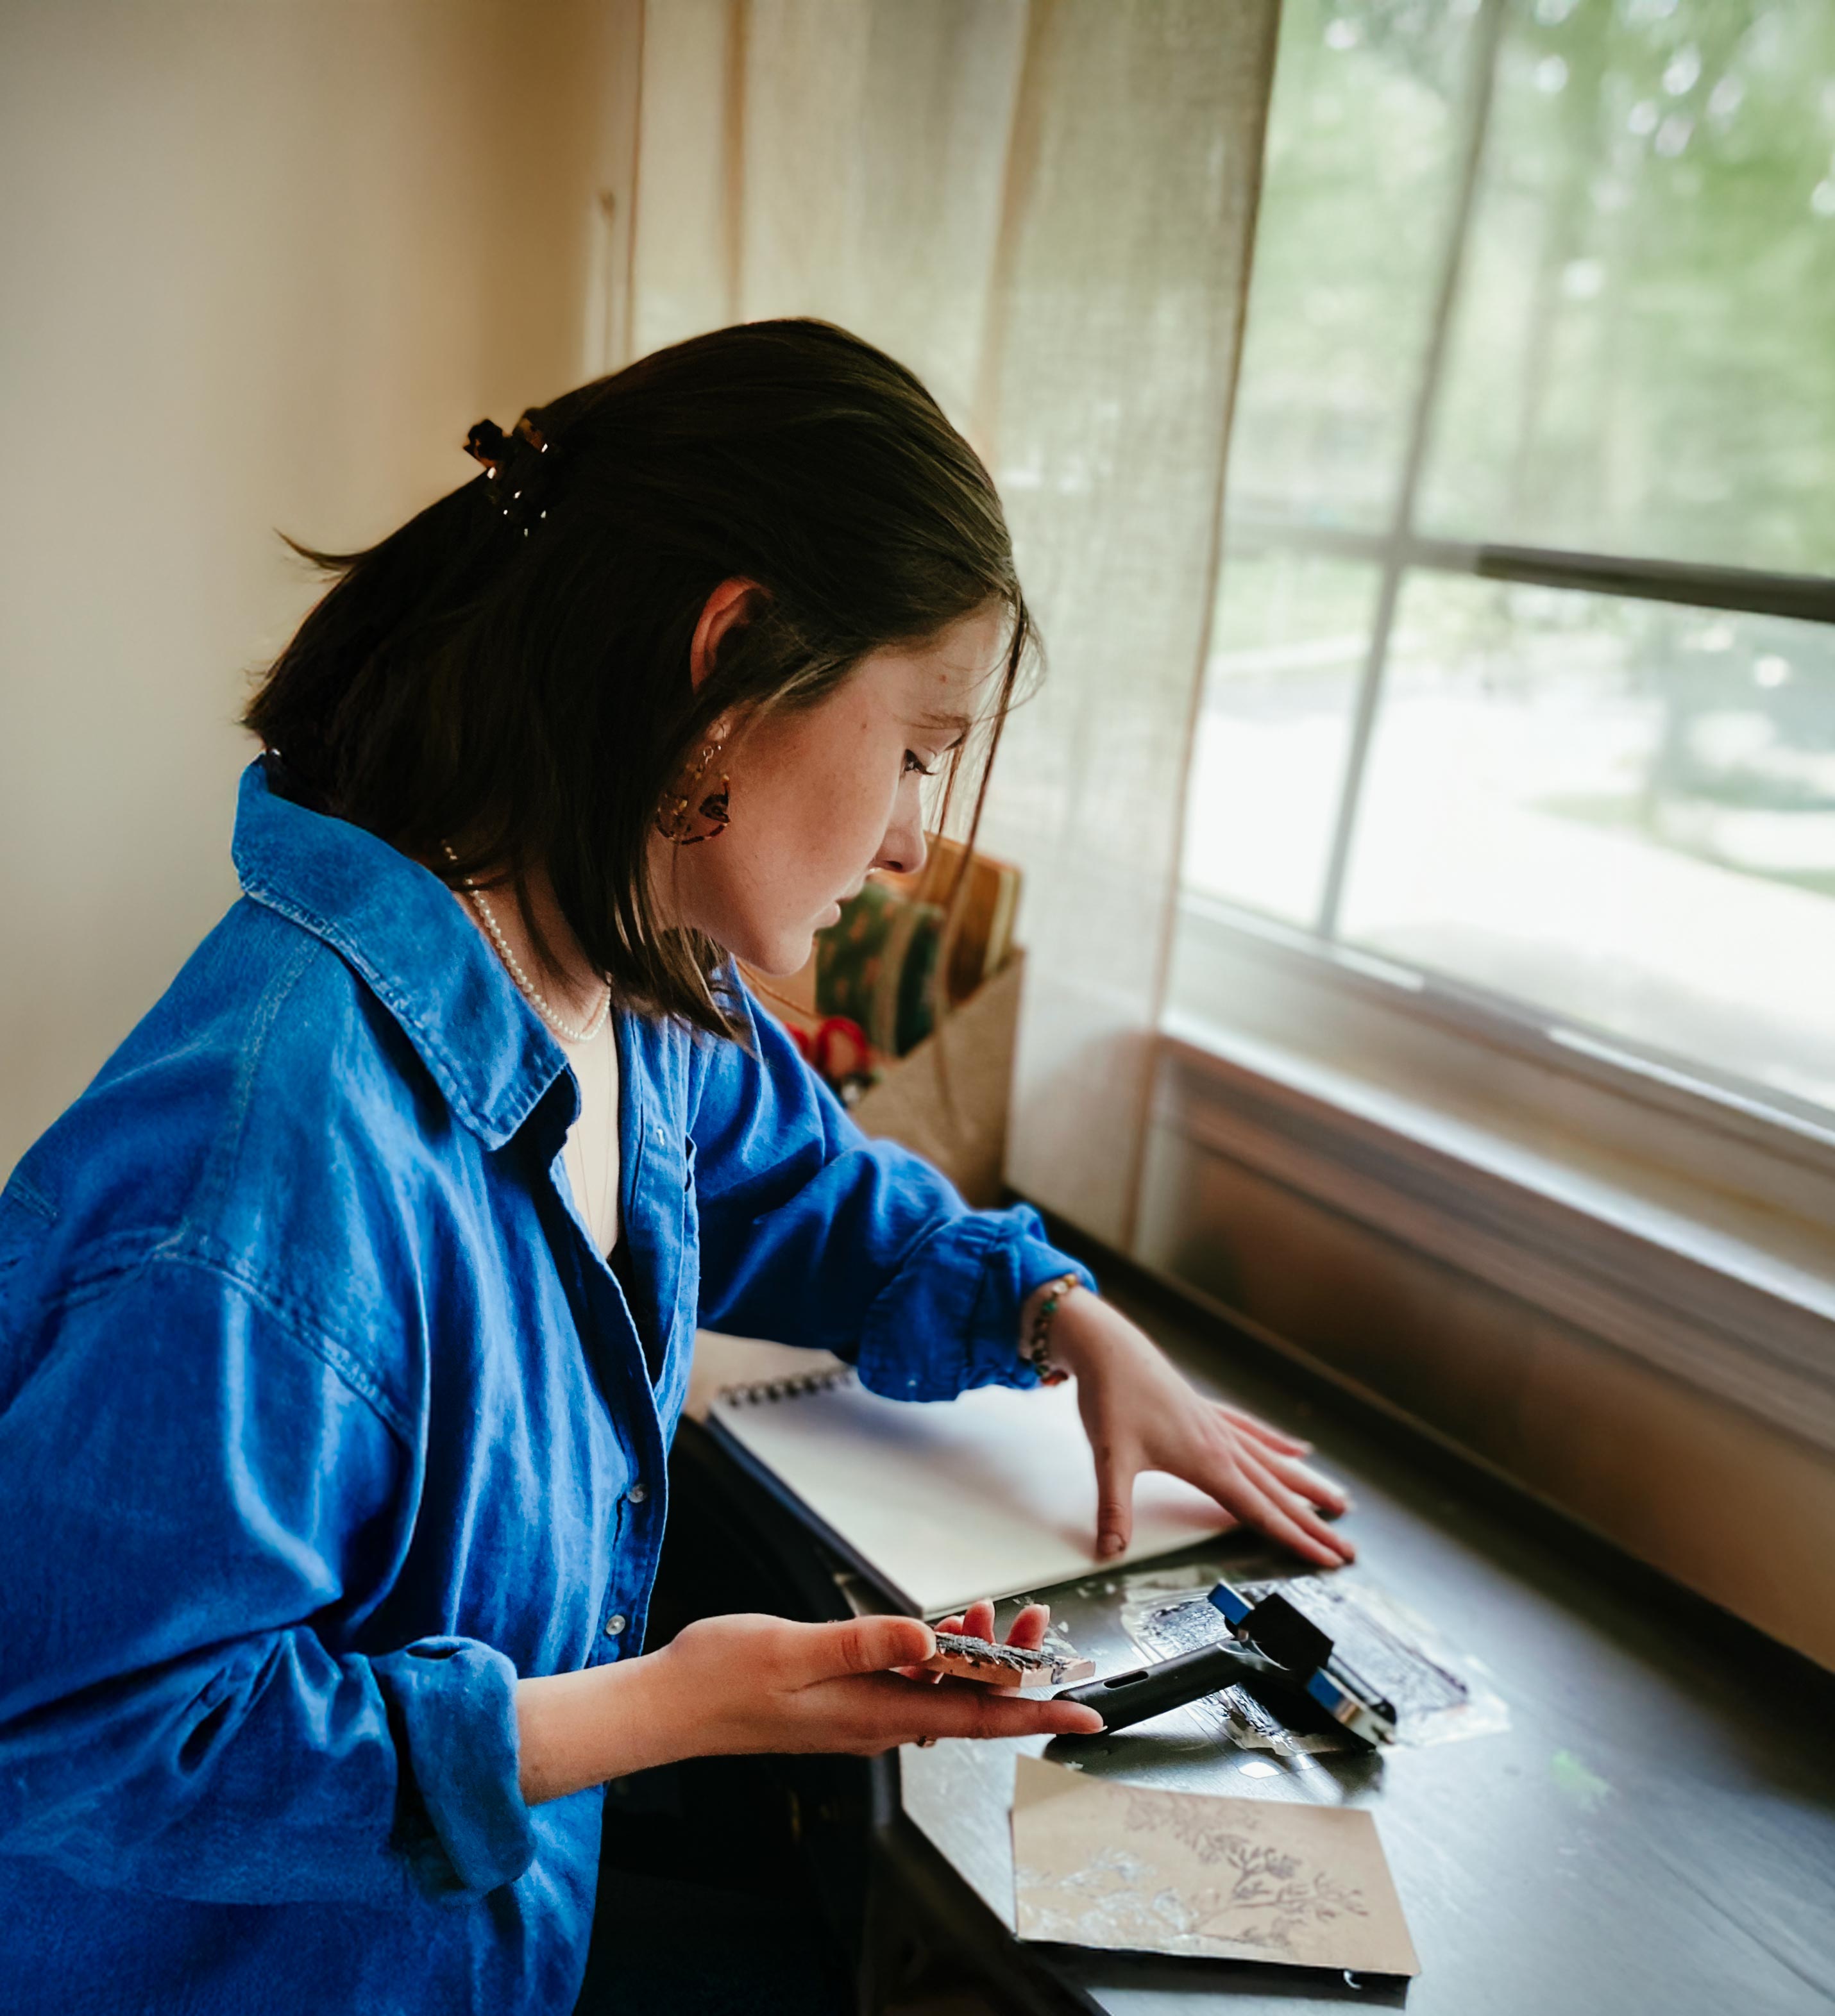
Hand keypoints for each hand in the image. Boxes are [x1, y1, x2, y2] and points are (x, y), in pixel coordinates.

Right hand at [516, 1611, 1101, 1802]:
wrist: (673, 1703)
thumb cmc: (723, 1678)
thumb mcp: (794, 1652)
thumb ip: (861, 1643)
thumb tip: (924, 1637)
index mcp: (875, 1713)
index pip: (978, 1719)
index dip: (1037, 1713)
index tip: (1086, 1714)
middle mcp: (877, 1719)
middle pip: (971, 1702)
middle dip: (1018, 1667)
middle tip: (1045, 1625)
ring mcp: (860, 1710)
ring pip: (942, 1688)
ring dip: (977, 1654)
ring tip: (996, 1611)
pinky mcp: (844, 1698)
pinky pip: (911, 1682)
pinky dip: (938, 1654)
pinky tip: (940, 1629)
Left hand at [1041, 1290, 1354, 1569]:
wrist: (1109, 1348)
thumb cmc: (1111, 1398)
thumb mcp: (1109, 1459)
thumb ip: (1114, 1509)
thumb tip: (1109, 1552)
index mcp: (1208, 1462)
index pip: (1262, 1512)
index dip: (1297, 1540)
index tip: (1329, 1559)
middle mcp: (1222, 1445)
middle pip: (1278, 1493)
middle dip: (1314, 1525)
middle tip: (1348, 1548)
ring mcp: (1217, 1426)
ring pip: (1273, 1463)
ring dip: (1306, 1486)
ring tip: (1339, 1503)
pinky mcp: (1206, 1412)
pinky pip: (1253, 1431)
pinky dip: (1277, 1443)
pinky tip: (1299, 1450)